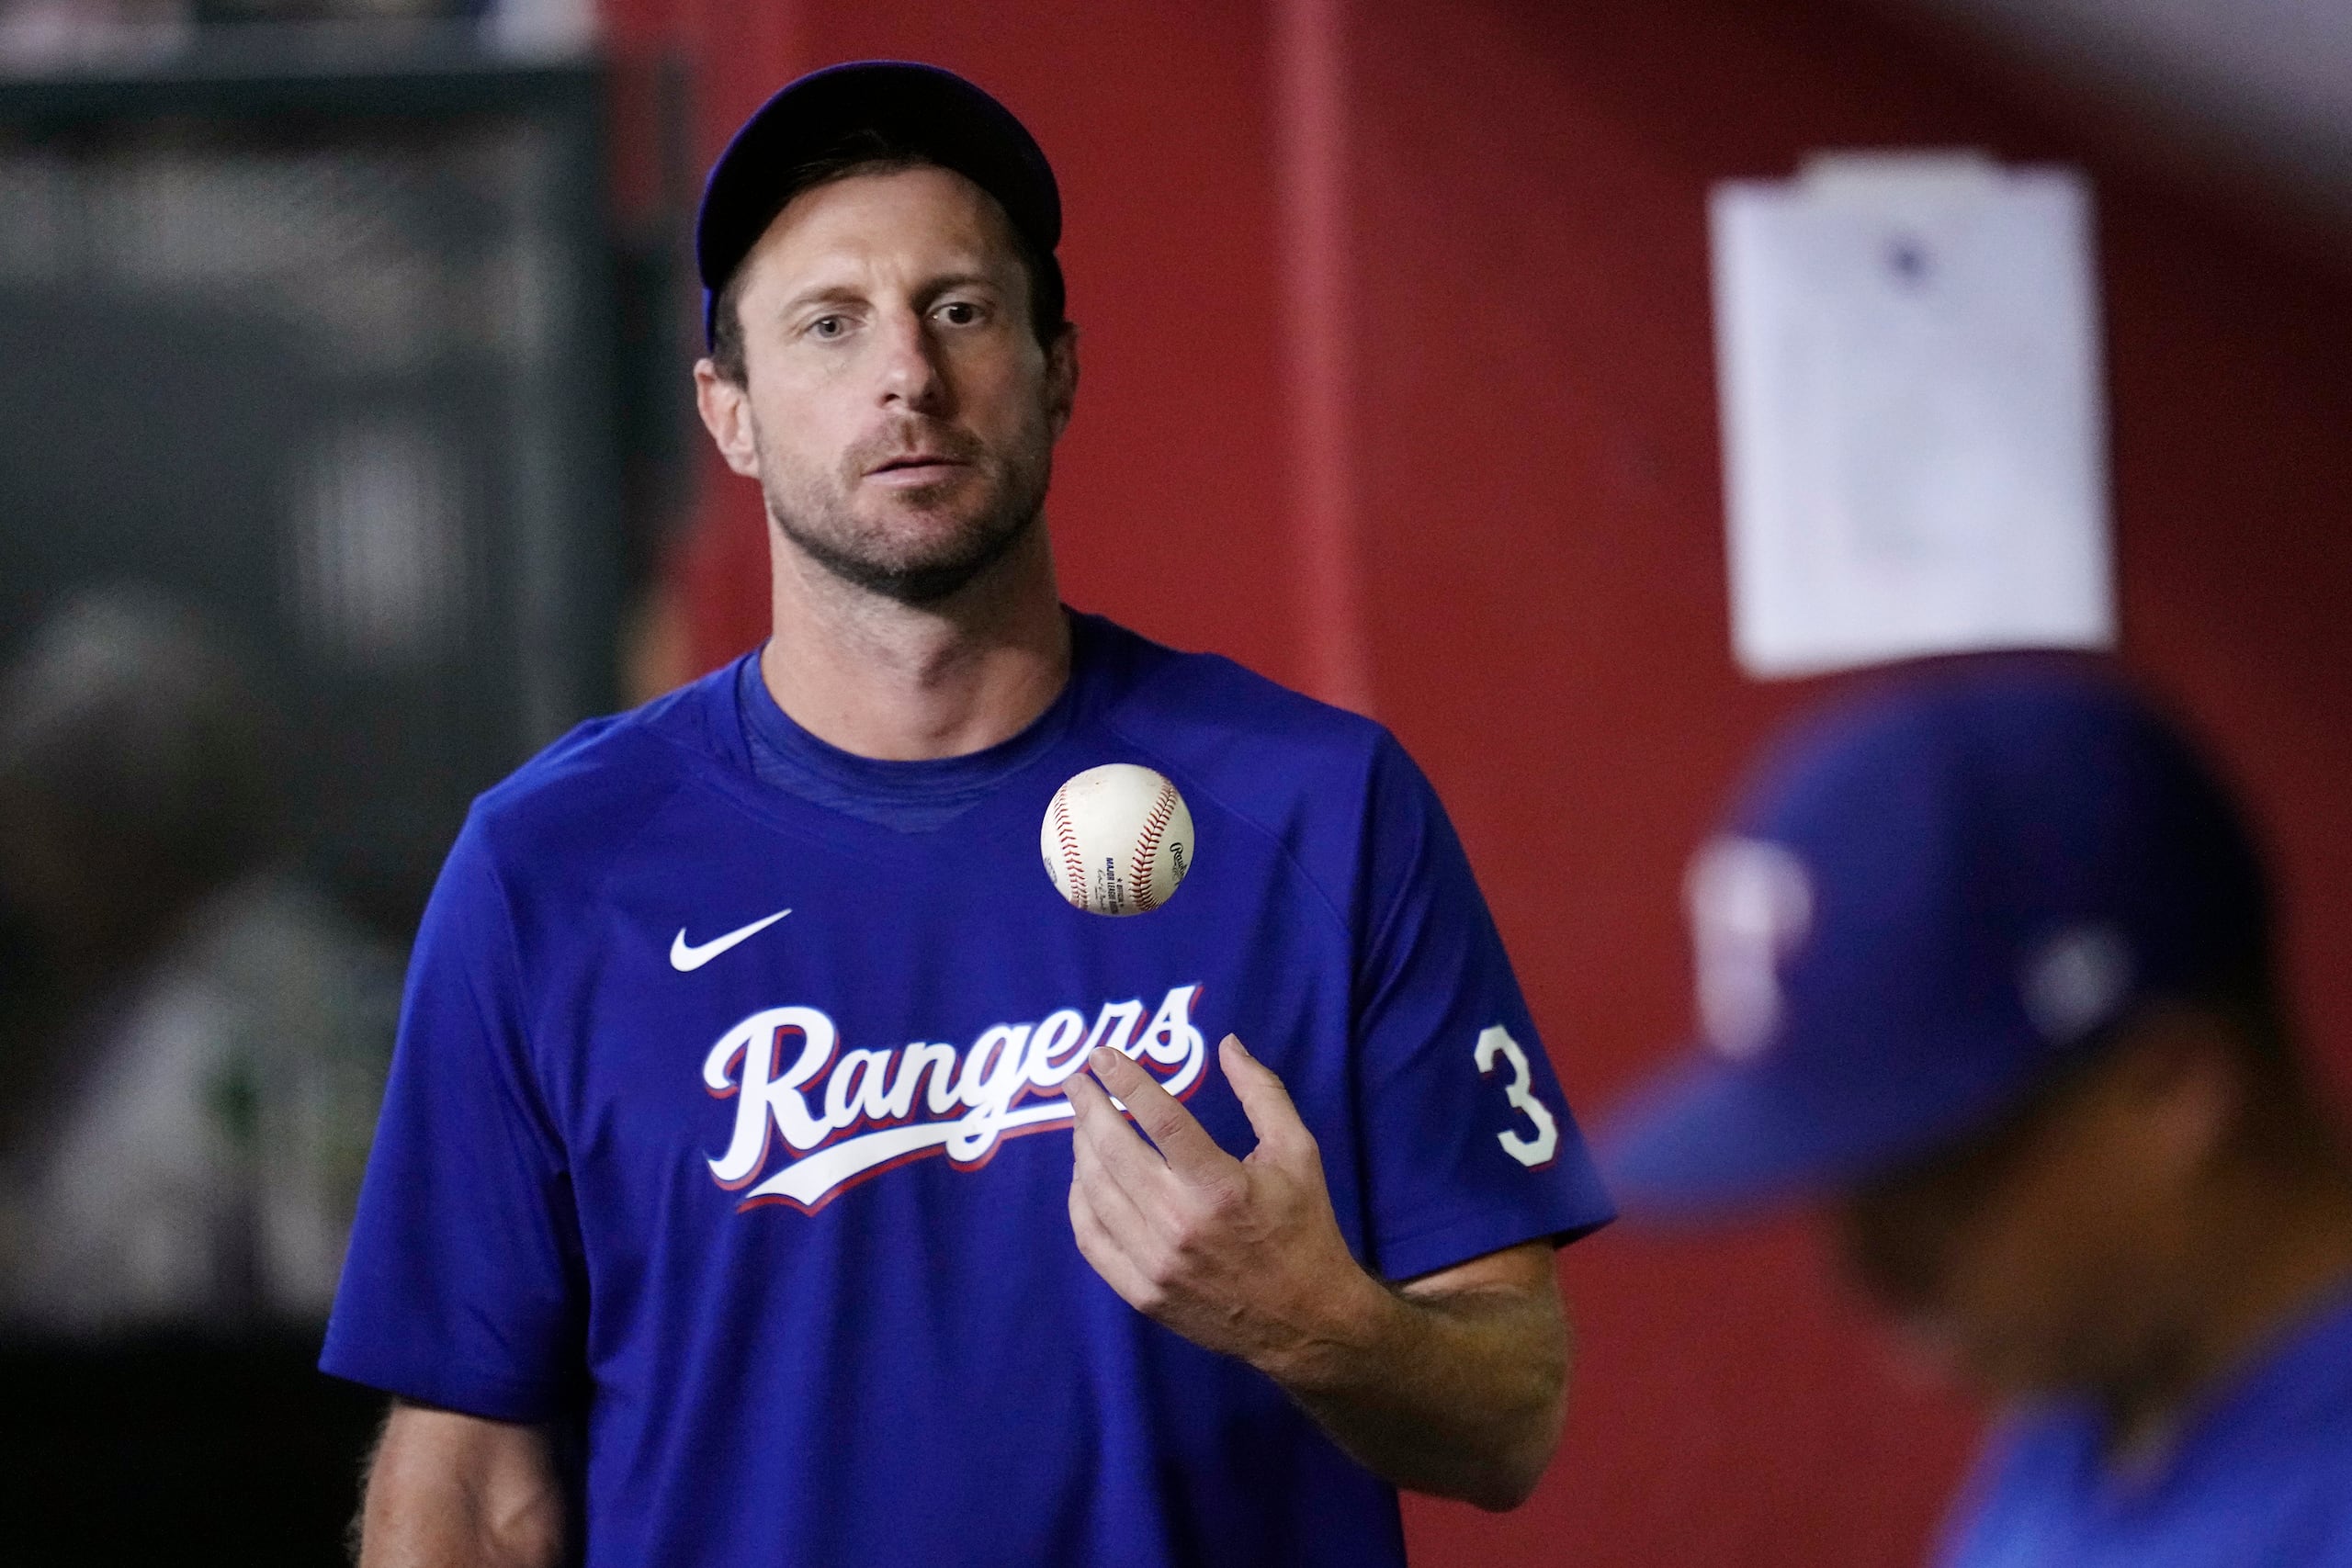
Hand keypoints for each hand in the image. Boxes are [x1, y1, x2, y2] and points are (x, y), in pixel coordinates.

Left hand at [1065, 1033, 1389, 1377]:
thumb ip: (1262, 1093)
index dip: (1125, 1081)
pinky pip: (1092, 1240)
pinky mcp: (1142, 1294)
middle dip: (1088, 1107)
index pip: (1160, 1117)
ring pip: (1097, 1193)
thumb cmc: (1304, 1227)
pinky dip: (1079, 1202)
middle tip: (1076, 1080)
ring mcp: (1156, 1264)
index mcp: (1220, 1185)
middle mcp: (1181, 1224)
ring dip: (1081, 1149)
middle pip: (1114, 1151)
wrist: (1307, 1320)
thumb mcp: (1298, 1152)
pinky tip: (1084, 1177)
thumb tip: (1228, 1044)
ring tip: (1082, 1122)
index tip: (1101, 1055)